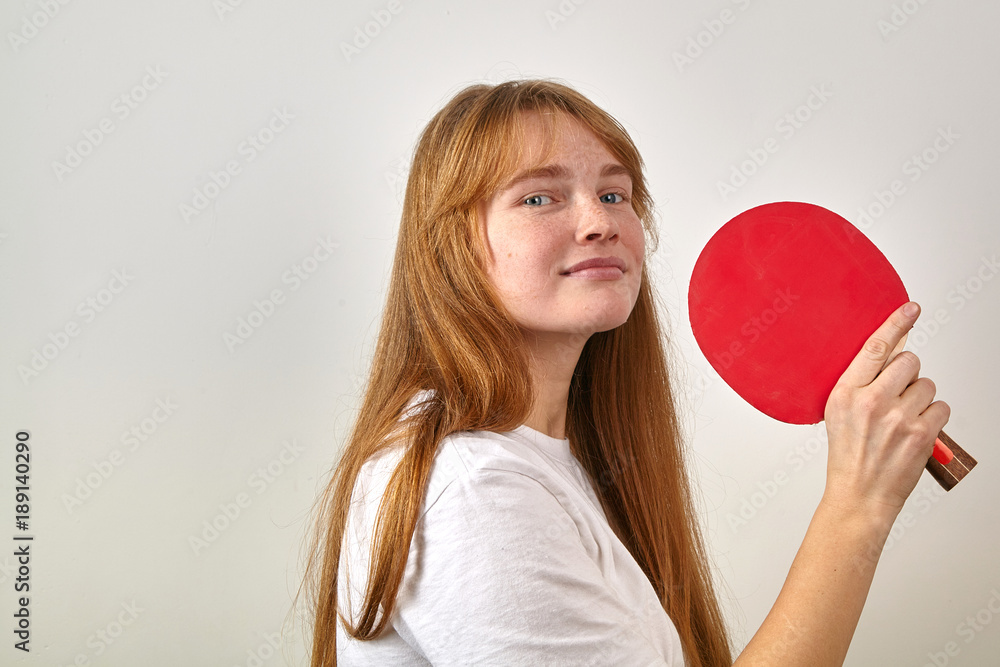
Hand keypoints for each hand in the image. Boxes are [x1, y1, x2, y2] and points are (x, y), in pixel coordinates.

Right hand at [822, 302, 950, 519]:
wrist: (859, 496)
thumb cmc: (849, 456)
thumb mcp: (839, 414)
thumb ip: (860, 384)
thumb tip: (889, 356)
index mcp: (845, 393)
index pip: (875, 347)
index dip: (896, 322)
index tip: (911, 308)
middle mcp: (871, 402)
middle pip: (909, 361)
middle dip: (909, 374)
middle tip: (899, 394)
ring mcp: (898, 418)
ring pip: (927, 385)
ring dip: (921, 398)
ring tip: (904, 419)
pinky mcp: (921, 434)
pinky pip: (941, 407)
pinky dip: (934, 418)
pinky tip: (916, 430)